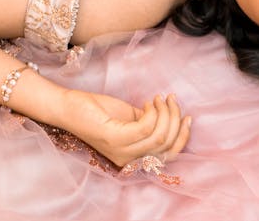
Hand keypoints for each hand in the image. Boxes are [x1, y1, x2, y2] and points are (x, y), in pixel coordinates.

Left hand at [58, 89, 190, 166]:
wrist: (71, 107)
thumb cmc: (99, 112)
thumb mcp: (131, 119)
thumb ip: (149, 123)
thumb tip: (170, 115)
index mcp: (134, 157)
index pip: (168, 156)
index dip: (183, 137)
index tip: (187, 116)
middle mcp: (129, 159)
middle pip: (166, 144)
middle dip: (175, 118)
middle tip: (170, 99)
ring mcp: (121, 150)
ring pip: (159, 136)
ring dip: (165, 112)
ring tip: (158, 98)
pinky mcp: (115, 138)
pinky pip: (146, 127)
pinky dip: (152, 112)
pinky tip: (148, 102)